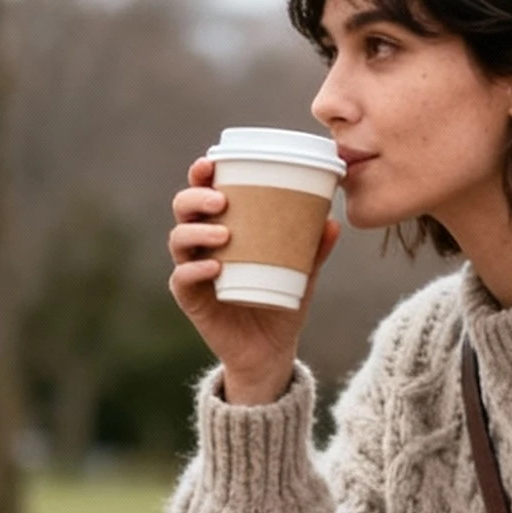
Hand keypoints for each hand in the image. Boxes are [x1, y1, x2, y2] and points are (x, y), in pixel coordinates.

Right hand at [169, 158, 340, 406]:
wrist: (271, 350)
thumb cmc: (281, 302)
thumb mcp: (302, 273)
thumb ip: (314, 248)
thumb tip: (332, 221)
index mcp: (222, 226)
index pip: (203, 192)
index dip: (201, 174)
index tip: (211, 161)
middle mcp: (201, 244)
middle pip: (183, 209)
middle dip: (196, 197)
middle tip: (222, 200)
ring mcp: (193, 271)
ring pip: (179, 240)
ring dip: (197, 230)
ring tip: (225, 232)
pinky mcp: (191, 300)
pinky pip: (183, 279)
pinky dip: (196, 269)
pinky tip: (215, 266)